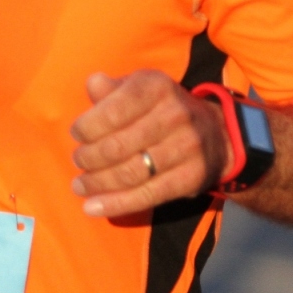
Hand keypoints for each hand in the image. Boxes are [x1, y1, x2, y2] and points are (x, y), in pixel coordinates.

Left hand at [69, 70, 231, 218]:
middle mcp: (174, 114)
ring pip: (130, 173)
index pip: (113, 111)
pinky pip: (146, 195)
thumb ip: (112, 89)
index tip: (76, 135)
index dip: (87, 127)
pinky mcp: (191, 178)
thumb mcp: (139, 88)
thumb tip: (93, 83)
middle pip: (118, 146)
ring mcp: (186, 148)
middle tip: (77, 162)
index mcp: (157, 87)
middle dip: (89, 158)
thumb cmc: (161, 108)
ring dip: (97, 183)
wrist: (215, 134)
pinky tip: (92, 208)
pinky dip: (115, 205)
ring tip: (80, 186)